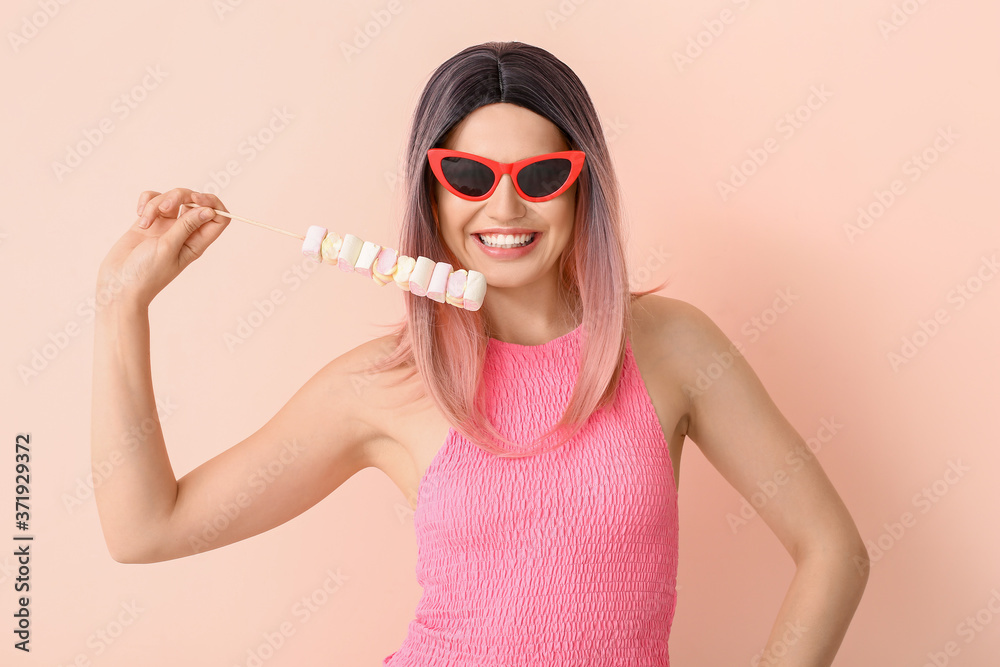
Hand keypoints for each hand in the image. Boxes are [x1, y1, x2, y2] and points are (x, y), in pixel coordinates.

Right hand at [97, 189, 229, 307]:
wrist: (118, 284)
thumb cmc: (146, 273)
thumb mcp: (168, 248)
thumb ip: (186, 226)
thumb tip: (210, 210)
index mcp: (196, 242)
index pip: (218, 218)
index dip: (211, 203)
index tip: (195, 200)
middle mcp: (184, 232)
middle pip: (193, 201)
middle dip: (179, 197)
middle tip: (166, 208)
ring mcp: (166, 226)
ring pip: (171, 198)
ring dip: (156, 203)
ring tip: (144, 223)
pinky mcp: (148, 221)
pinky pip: (152, 200)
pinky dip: (146, 202)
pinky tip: (139, 216)